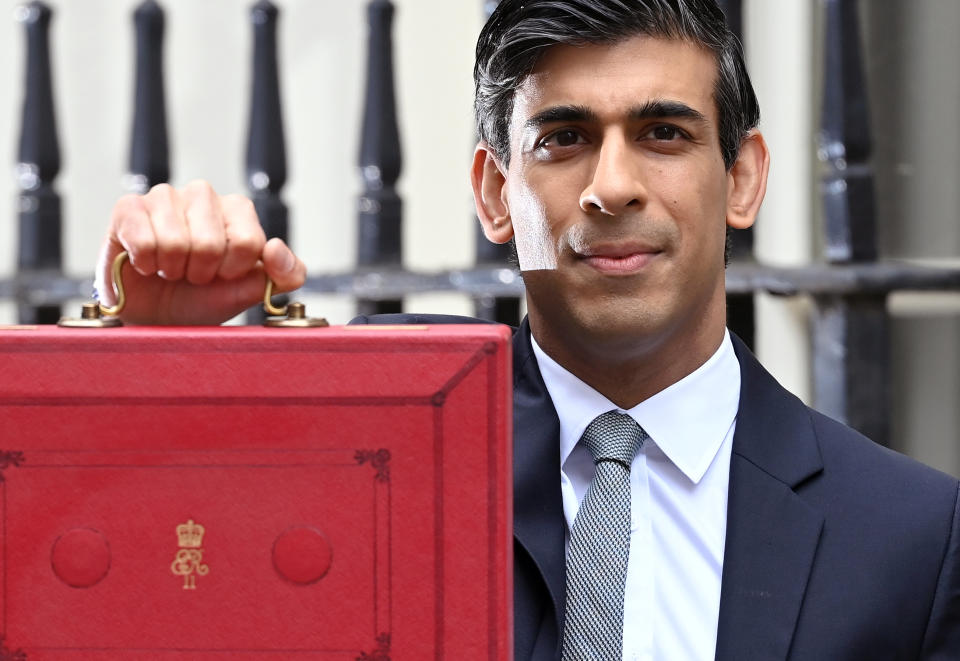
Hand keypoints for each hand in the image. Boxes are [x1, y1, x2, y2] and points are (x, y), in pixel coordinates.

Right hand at [95, 181, 305, 324]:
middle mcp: (203, 195)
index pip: (248, 242)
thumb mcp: (252, 291)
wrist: (155, 316)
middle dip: (201, 272)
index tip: (222, 275)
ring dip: (172, 268)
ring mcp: (165, 196)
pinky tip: (145, 262)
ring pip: (176, 242)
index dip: (232, 270)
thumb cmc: (203, 298)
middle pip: (211, 243)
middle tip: (192, 274)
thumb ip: (286, 274)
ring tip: (170, 268)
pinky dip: (145, 263)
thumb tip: (275, 247)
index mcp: (238, 210)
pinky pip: (143, 240)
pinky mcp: (128, 207)